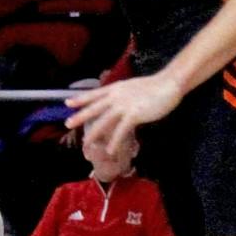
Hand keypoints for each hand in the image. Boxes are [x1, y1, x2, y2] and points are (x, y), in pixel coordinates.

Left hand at [65, 70, 181, 165]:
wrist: (168, 84)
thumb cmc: (155, 86)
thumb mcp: (133, 87)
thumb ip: (124, 94)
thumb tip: (118, 100)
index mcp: (116, 88)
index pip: (94, 94)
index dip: (81, 99)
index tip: (68, 103)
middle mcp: (116, 96)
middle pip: (94, 108)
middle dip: (80, 117)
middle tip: (67, 124)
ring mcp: (124, 106)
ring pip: (104, 122)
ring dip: (94, 134)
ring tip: (86, 144)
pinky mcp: (134, 115)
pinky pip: (120, 131)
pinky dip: (114, 142)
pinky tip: (110, 150)